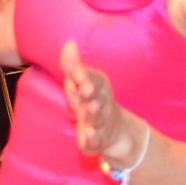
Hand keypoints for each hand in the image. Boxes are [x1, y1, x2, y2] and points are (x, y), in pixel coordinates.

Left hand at [60, 40, 138, 162]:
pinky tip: (89, 136)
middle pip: (98, 97)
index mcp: (98, 88)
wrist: (116, 133)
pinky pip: (94, 142)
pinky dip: (92, 139)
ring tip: (91, 108)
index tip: (76, 73)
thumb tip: (69, 43)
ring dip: (95, 113)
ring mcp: (100, 124)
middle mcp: (101, 104)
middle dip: (91, 92)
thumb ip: (73, 66)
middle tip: (86, 88)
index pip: (93, 79)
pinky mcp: (95, 142)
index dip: (85, 76)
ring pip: (98, 119)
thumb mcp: (80, 84)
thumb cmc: (91, 102)